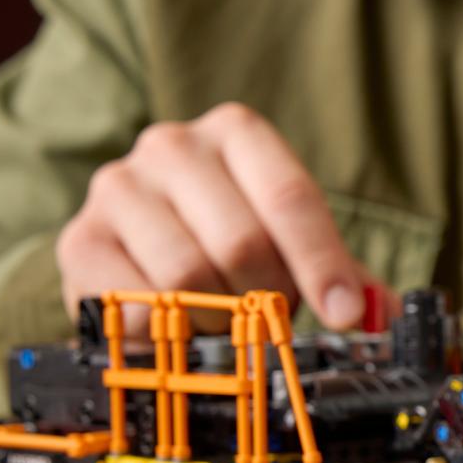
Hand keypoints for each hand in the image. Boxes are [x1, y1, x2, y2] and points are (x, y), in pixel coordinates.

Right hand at [56, 103, 375, 330]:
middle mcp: (171, 145)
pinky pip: (134, 305)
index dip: (322, 262)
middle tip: (271, 313)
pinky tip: (174, 322)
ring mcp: (117, 188)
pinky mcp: (78, 239)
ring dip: (218, 315)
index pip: (291, 197)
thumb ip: (341, 272)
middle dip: (268, 294)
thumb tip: (384, 313)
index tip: (345, 313)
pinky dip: (166, 330)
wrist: (139, 246)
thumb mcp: (291, 241)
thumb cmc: (230, 237)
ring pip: (186, 276)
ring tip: (223, 314)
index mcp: (236, 132)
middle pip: (241, 241)